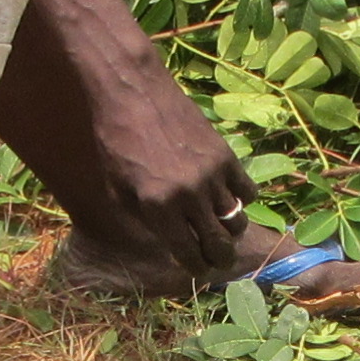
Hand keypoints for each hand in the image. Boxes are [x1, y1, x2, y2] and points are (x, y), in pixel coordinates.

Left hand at [82, 50, 249, 282]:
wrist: (130, 92)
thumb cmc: (114, 140)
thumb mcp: (118, 187)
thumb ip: (145, 217)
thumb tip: (170, 240)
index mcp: (158, 208)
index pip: (188, 254)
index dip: (195, 267)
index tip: (198, 269)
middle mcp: (189, 196)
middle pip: (218, 244)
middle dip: (218, 257)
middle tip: (217, 258)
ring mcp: (211, 175)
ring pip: (235, 220)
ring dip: (230, 230)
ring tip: (223, 229)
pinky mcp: (225, 155)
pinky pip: (245, 191)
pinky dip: (240, 199)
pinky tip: (228, 197)